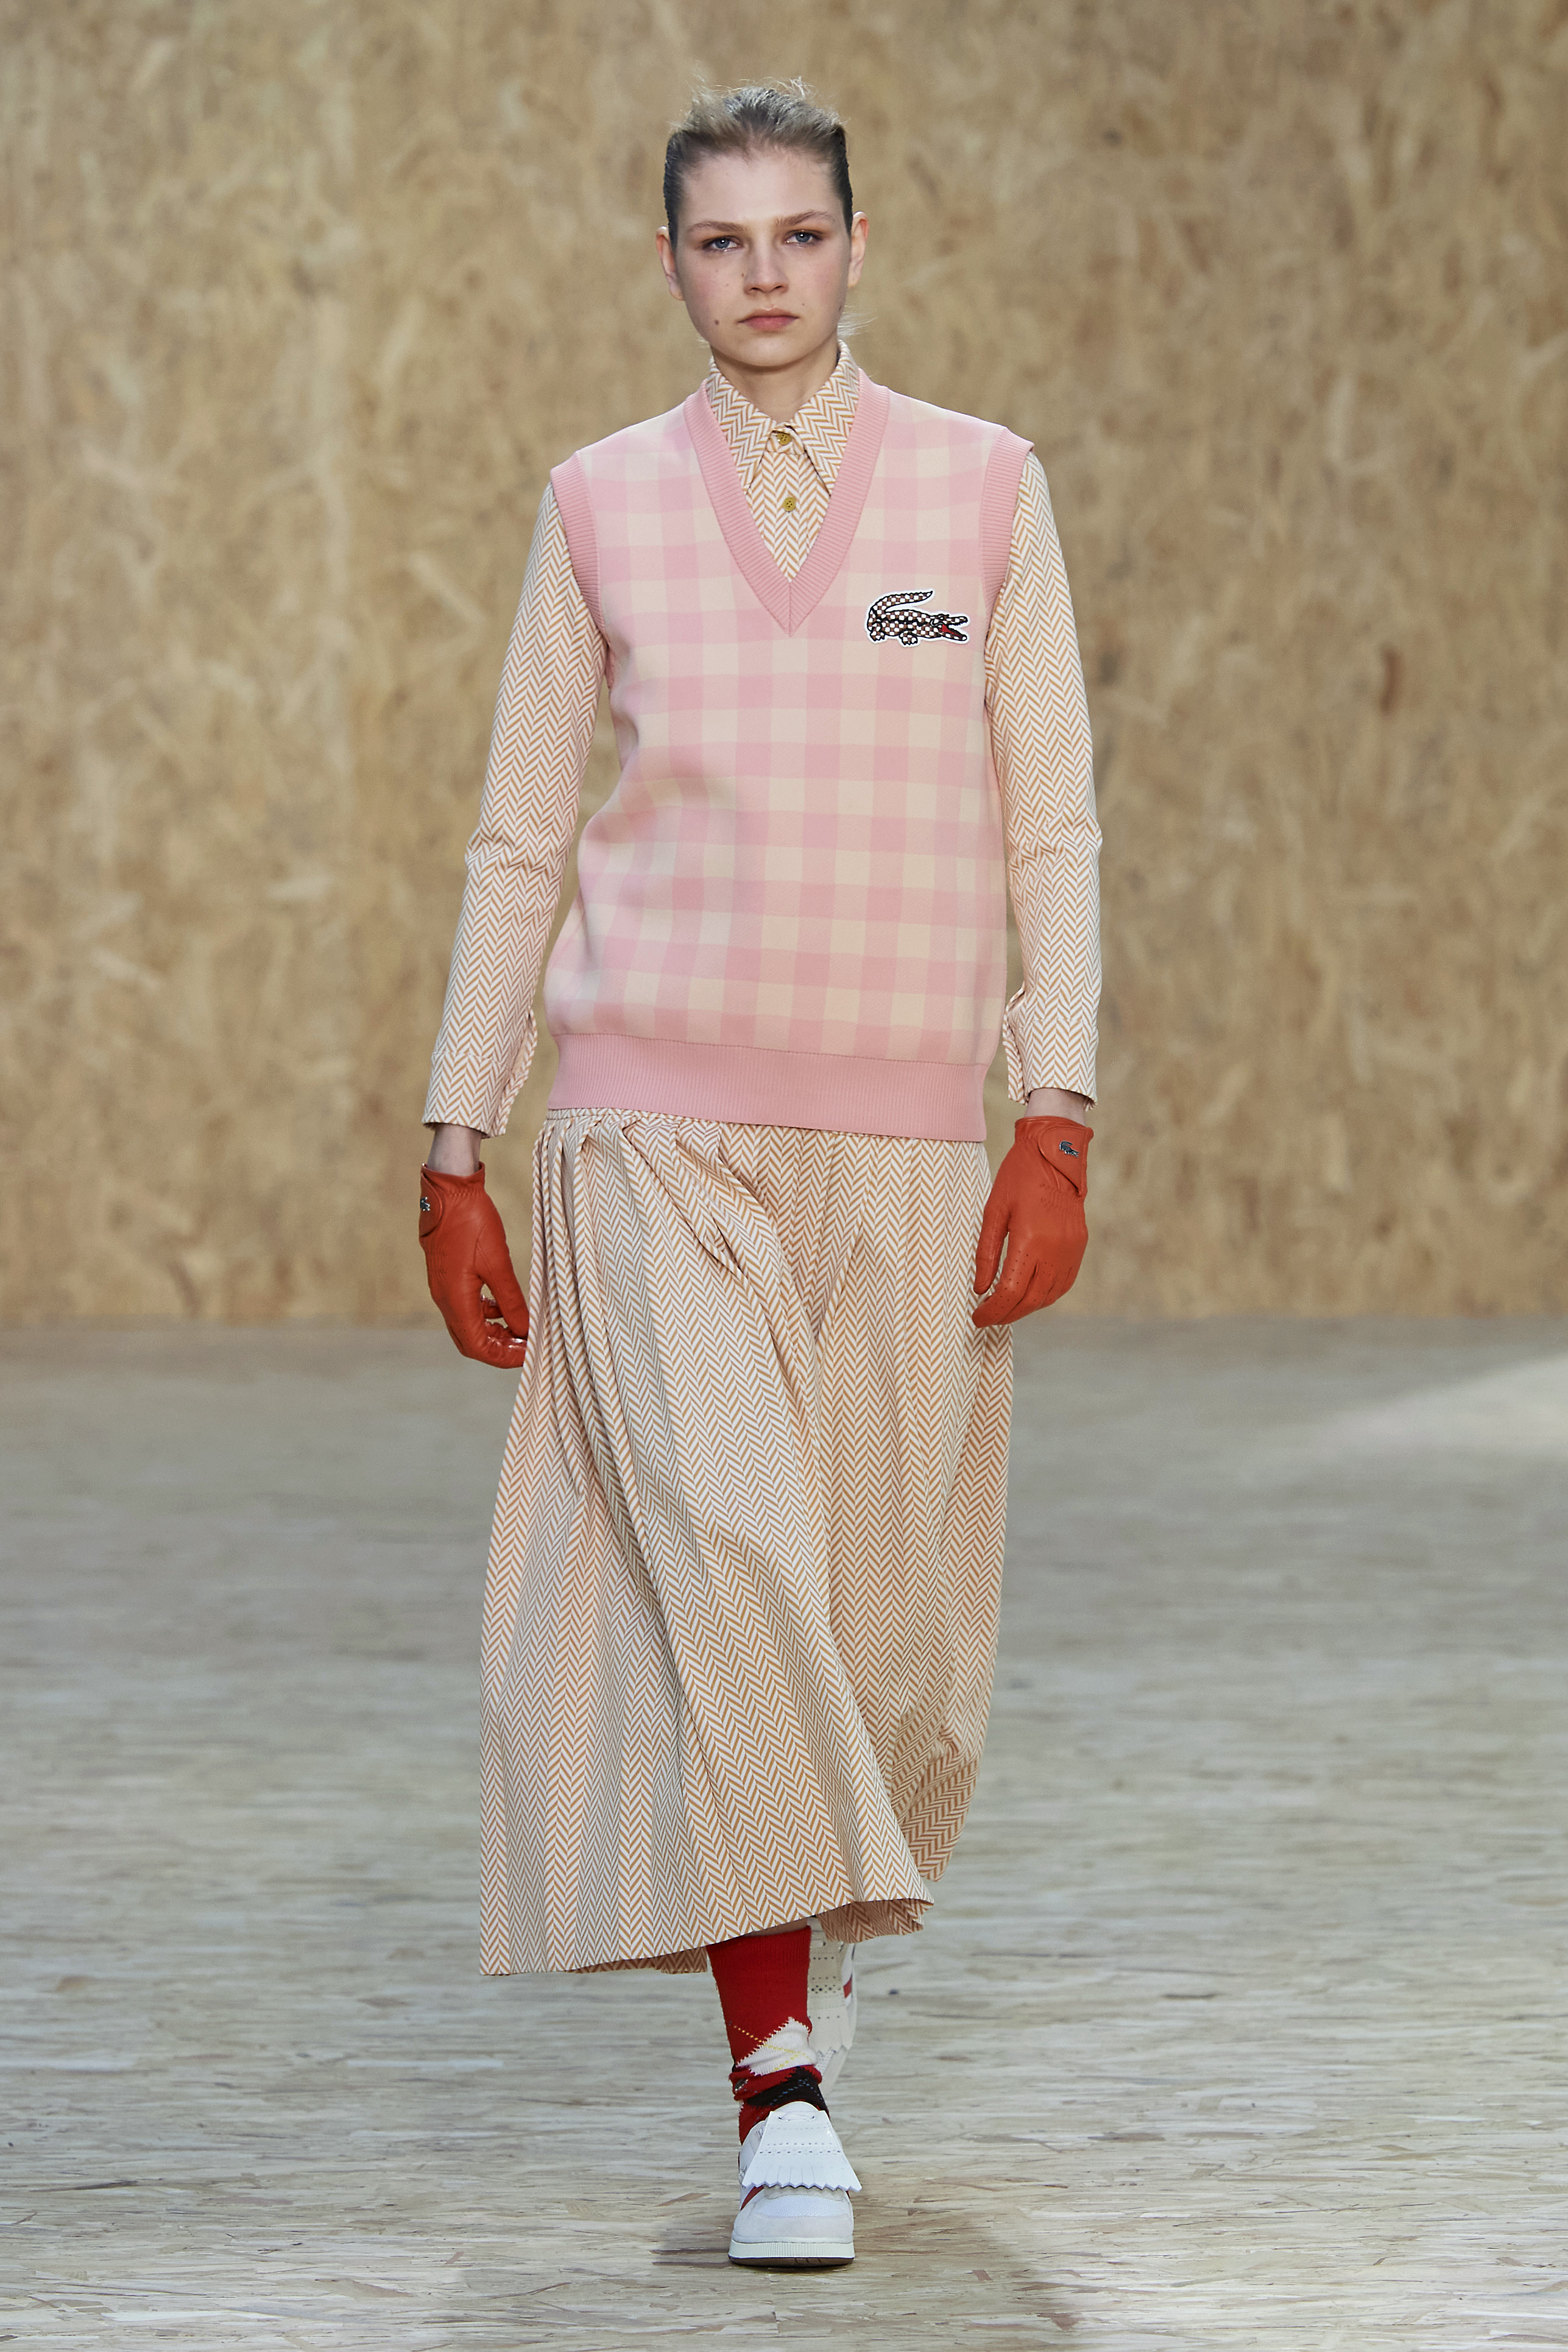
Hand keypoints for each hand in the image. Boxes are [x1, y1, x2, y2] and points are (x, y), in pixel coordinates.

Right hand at [418, 1163, 529, 1367]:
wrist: (448, 1191)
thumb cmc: (471, 1221)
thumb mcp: (498, 1262)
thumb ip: (511, 1300)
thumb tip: (524, 1330)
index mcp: (454, 1300)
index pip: (477, 1347)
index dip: (504, 1357)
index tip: (529, 1354)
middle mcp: (445, 1300)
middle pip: (470, 1342)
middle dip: (499, 1350)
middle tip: (527, 1346)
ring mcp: (444, 1289)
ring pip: (468, 1326)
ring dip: (494, 1334)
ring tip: (521, 1330)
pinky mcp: (448, 1277)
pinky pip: (466, 1308)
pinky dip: (487, 1316)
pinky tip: (505, 1308)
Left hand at [972, 1117, 1091, 1325]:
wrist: (1055, 1155)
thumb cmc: (1019, 1178)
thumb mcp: (993, 1211)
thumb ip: (986, 1253)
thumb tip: (980, 1289)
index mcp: (1030, 1240)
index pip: (1011, 1292)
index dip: (993, 1311)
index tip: (978, 1317)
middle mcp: (1054, 1249)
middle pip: (1030, 1300)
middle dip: (1007, 1315)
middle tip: (988, 1317)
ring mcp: (1070, 1249)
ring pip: (1049, 1296)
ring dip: (1026, 1308)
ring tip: (1006, 1308)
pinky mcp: (1078, 1246)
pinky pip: (1063, 1284)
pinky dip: (1045, 1296)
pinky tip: (1030, 1295)